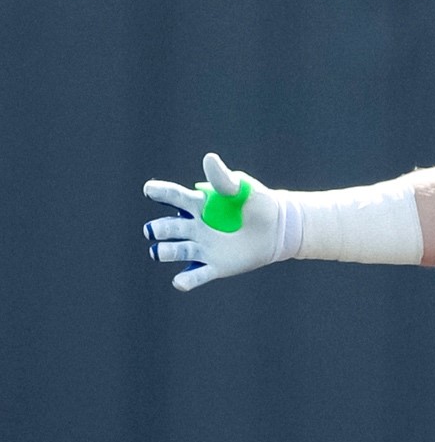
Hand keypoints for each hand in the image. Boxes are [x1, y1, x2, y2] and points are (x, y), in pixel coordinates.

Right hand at [143, 153, 296, 292]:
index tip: (149, 190)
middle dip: (160, 229)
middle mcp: (193, 227)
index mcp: (197, 204)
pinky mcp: (214, 266)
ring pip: (177, 251)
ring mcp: (201, 247)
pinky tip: (179, 283)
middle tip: (154, 231)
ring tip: (159, 252)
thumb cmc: (258, 204)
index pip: (174, 197)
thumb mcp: (244, 189)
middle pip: (169, 227)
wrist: (278, 230)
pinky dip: (187, 280)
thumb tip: (209, 159)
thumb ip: (225, 179)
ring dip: (166, 252)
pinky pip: (196, 275)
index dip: (160, 192)